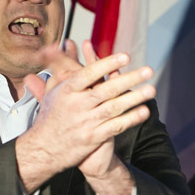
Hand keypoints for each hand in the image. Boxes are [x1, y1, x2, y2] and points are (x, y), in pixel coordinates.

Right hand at [15, 40, 155, 194]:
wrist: (44, 149)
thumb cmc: (50, 117)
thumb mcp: (51, 91)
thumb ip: (59, 68)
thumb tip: (59, 45)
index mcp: (66, 91)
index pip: (88, 74)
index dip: (107, 64)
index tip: (125, 56)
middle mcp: (77, 105)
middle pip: (106, 90)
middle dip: (129, 79)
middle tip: (148, 70)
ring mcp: (86, 122)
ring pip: (114, 108)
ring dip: (134, 98)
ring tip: (151, 89)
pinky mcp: (93, 138)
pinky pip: (115, 127)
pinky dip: (130, 119)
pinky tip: (144, 112)